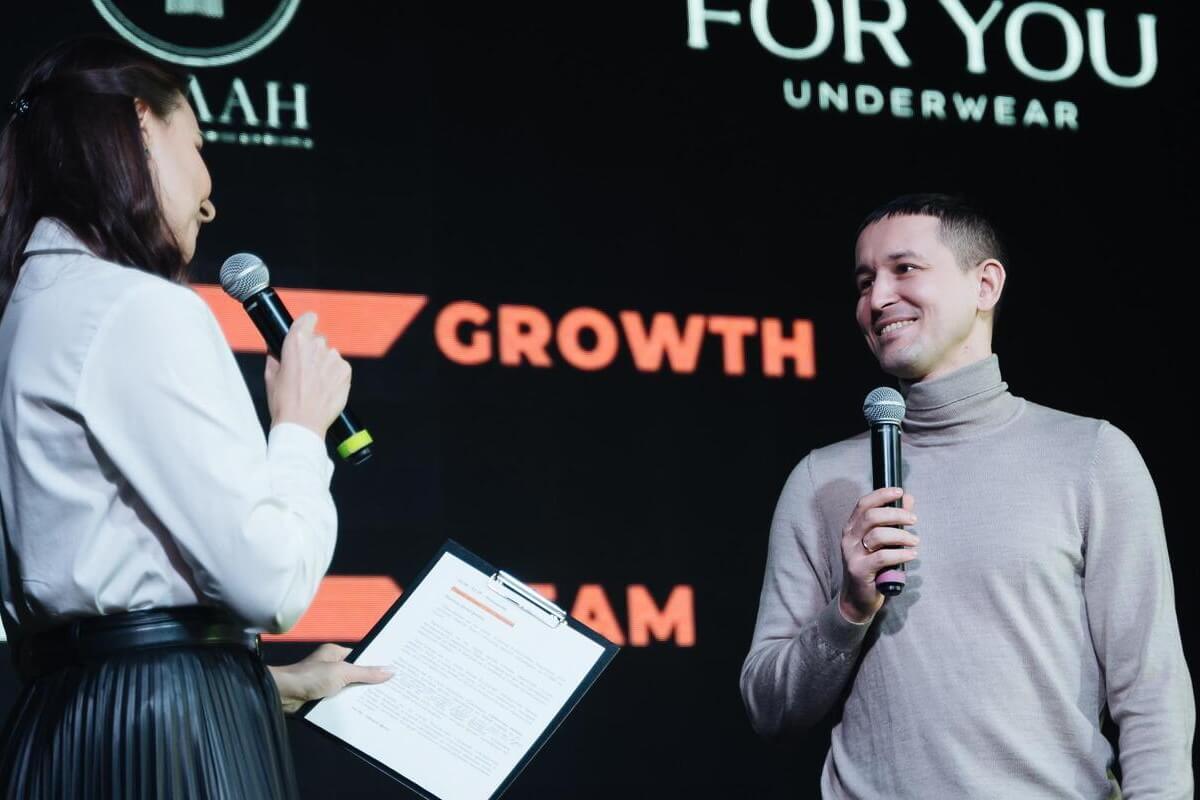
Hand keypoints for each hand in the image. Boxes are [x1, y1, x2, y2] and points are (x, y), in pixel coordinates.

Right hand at [264, 312, 351, 439]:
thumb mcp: (271, 375)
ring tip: (315, 385)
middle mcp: (318, 345)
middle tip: (305, 371)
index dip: (307, 324)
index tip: (306, 331)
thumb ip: (275, 357)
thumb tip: (275, 349)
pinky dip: (335, 375)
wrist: (302, 424)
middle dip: (313, 351)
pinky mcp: (346, 370)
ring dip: (324, 364)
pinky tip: (325, 389)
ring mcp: (334, 358)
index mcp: (296, 342)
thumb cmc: (284, 402)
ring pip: (330, 355)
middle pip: (319, 340)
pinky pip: (340, 367)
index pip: (309, 318)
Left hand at [268, 643, 392, 714]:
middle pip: (357, 675)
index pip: (362, 657)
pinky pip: (340, 702)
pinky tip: (362, 712)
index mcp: (336, 653)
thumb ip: (366, 673)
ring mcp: (326, 683)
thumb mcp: (342, 673)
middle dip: (370, 683)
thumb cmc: (308, 677)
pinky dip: (349, 707)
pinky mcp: (321, 698)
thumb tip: (390, 670)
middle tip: (392, 689)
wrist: (282, 695)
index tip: (394, 670)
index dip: (376, 663)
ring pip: (349, 690)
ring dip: (359, 697)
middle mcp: (331, 667)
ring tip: (382, 704)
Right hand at [838, 488, 918, 623]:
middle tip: (914, 520)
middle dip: (896, 514)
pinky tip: (911, 555)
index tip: (899, 491)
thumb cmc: (872, 567)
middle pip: (871, 516)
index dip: (881, 494)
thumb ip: (893, 520)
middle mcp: (849, 538)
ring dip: (901, 536)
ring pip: (878, 535)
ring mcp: (852, 554)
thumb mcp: (881, 542)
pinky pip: (882, 557)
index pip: (863, 504)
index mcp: (852, 528)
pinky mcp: (859, 570)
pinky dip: (900, 554)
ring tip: (915, 541)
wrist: (858, 598)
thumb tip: (908, 499)